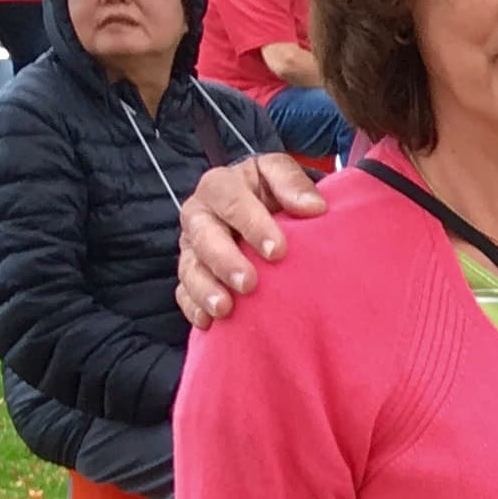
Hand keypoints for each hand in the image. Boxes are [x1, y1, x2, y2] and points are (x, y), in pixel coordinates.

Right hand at [179, 151, 330, 325]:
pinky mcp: (191, 273)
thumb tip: (314, 207)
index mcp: (221, 186)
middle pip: (203, 235)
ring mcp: (192, 246)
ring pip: (190, 267)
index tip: (278, 251)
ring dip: (205, 289)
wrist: (261, 211)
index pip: (230, 199)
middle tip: (248, 284)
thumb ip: (293, 183)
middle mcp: (200, 214)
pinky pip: (184, 292)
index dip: (252, 224)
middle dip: (224, 260)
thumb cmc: (272, 193)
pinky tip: (208, 322)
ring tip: (224, 309)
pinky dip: (194, 308)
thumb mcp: (280, 176)